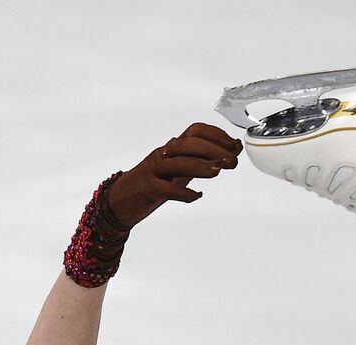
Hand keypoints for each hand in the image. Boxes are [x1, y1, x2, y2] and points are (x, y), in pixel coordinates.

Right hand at [105, 123, 242, 229]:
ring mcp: (153, 170)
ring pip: (178, 162)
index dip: (216, 134)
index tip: (234, 145)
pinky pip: (166, 188)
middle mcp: (163, 155)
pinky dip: (183, 192)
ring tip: (217, 171)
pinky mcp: (146, 188)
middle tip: (232, 161)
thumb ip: (199, 163)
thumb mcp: (179, 171)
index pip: (195, 131)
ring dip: (200, 165)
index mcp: (172, 149)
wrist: (121, 201)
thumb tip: (227, 155)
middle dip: (213, 150)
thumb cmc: (153, 185)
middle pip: (189, 144)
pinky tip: (196, 196)